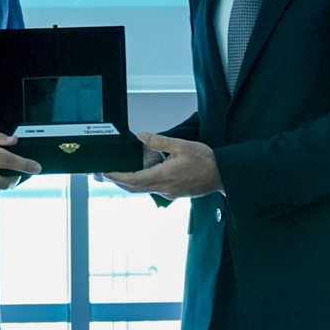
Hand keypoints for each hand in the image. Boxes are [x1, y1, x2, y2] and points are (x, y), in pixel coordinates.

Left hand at [103, 132, 222, 199]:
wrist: (222, 175)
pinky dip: (146, 180)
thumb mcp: (181, 145)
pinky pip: (155, 188)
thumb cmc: (205, 161)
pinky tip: (148, 170)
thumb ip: (159, 141)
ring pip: (144, 188)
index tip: (106, 173)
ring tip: (124, 170)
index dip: (117, 177)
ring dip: (132, 180)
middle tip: (107, 173)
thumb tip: (141, 137)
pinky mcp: (175, 192)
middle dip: (119, 180)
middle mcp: (164, 188)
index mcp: (163, 176)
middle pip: (134, 187)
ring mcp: (169, 192)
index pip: (133, 179)